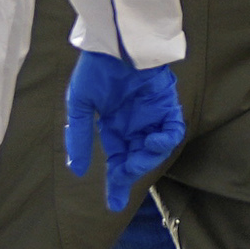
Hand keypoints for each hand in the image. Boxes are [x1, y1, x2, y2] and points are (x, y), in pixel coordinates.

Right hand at [62, 51, 188, 212]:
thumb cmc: (94, 70)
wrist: (113, 44)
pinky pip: (172, 130)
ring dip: (147, 160)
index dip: (116, 184)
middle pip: (136, 160)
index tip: (113, 205)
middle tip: (123, 178)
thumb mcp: (81, 106)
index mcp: (113, 126)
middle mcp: (134, 124)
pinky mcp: (167, 105)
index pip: (117, 161)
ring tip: (135, 160)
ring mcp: (151, 116)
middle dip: (130, 175)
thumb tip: (77, 172)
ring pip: (154, 150)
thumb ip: (81, 138)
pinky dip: (165, 141)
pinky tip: (153, 142)